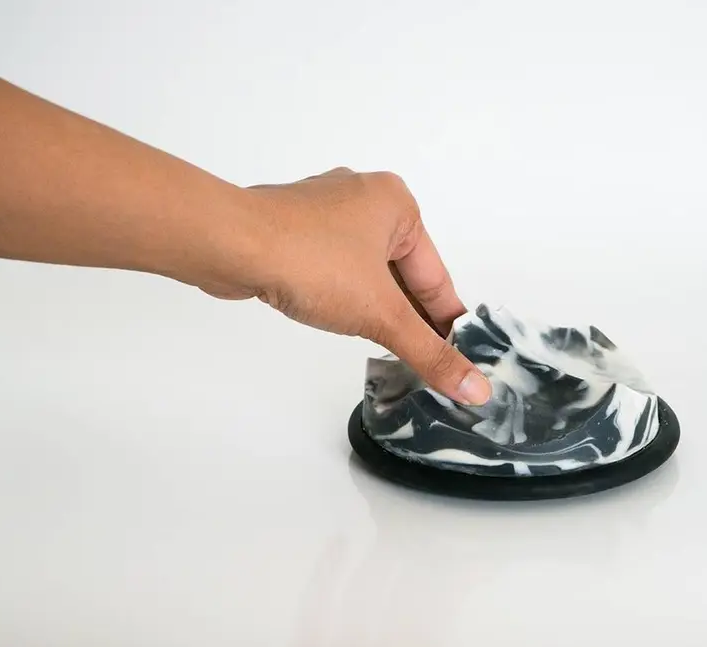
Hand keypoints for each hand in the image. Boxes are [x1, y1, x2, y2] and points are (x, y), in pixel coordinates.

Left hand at [201, 167, 491, 405]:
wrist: (229, 244)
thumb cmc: (312, 264)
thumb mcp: (381, 314)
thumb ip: (429, 352)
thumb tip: (477, 390)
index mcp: (397, 203)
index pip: (435, 276)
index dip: (446, 322)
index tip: (458, 358)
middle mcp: (364, 197)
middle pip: (402, 271)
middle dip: (410, 314)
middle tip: (422, 360)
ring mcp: (324, 208)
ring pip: (366, 267)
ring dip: (376, 304)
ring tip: (386, 345)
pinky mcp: (291, 226)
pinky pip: (334, 263)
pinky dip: (344, 292)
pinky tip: (342, 317)